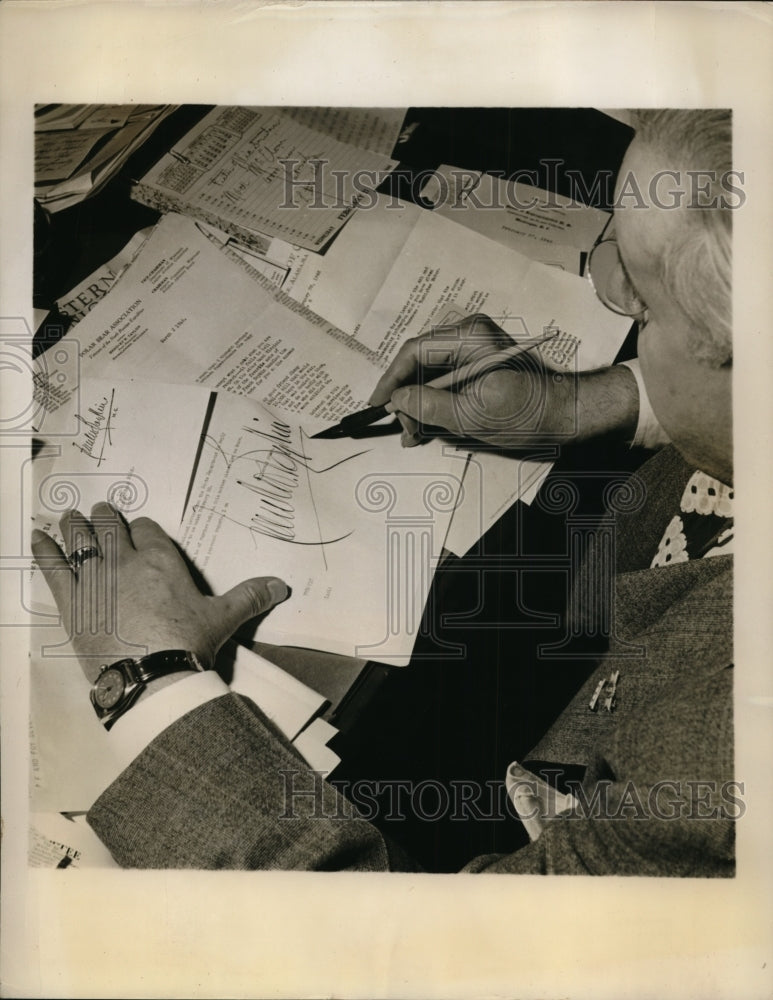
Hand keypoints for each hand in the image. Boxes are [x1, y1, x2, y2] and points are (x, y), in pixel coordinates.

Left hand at [31, 502, 288, 682]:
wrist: (152, 677)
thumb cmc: (189, 643)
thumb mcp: (224, 617)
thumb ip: (250, 596)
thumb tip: (283, 585)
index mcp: (160, 559)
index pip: (147, 529)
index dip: (142, 529)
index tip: (139, 531)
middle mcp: (125, 561)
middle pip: (109, 527)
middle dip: (104, 517)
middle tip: (99, 512)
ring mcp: (95, 578)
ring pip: (80, 539)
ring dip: (74, 525)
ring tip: (70, 516)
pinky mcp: (71, 601)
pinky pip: (52, 567)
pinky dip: (44, 550)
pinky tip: (36, 537)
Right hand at [370, 314, 639, 448]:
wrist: (569, 414)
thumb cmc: (528, 414)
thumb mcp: (472, 416)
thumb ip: (429, 406)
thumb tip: (397, 400)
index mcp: (469, 336)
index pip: (414, 352)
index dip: (391, 379)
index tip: (378, 405)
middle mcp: (469, 334)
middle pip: (419, 362)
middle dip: (407, 397)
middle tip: (405, 431)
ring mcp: (474, 346)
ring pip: (430, 373)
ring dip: (420, 403)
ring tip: (417, 433)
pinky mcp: (478, 362)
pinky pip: (446, 378)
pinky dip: (436, 401)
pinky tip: (431, 423)